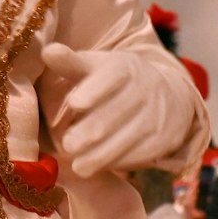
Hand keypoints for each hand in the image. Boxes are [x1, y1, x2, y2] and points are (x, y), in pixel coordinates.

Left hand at [41, 42, 192, 177]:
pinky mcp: (164, 140)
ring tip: (79, 165)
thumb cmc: (117, 81)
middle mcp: (144, 88)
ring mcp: (157, 115)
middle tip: (67, 145)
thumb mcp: (96, 67)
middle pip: (114, 113)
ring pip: (126, 139)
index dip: (93, 90)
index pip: (111, 76)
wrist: (169, 96)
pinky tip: (100, 166)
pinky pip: (139, 155)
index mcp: (125, 67)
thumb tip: (47, 51)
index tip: (74, 103)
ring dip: (100, 155)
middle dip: (89, 132)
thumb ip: (70, 63)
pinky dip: (117, 163)